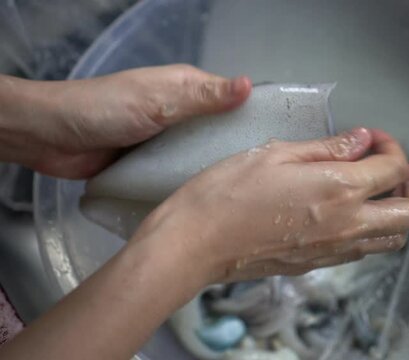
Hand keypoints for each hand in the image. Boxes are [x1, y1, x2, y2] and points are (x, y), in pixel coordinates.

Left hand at [0, 65, 250, 177]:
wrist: (52, 138)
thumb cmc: (106, 110)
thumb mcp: (158, 100)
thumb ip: (202, 96)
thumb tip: (248, 84)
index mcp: (186, 89)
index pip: (232, 101)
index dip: (254, 118)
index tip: (279, 143)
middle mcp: (181, 113)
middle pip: (219, 131)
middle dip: (238, 150)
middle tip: (265, 179)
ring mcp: (167, 140)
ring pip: (201, 154)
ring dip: (216, 169)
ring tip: (246, 194)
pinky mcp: (153, 164)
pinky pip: (180, 172)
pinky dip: (193, 182)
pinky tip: (213, 200)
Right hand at [133, 128, 408, 285]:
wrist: (196, 243)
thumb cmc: (227, 193)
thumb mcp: (276, 154)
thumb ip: (328, 148)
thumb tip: (362, 140)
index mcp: (340, 189)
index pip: (394, 168)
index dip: (393, 146)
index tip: (374, 138)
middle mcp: (348, 224)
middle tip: (405, 168)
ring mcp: (336, 249)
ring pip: (394, 238)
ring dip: (399, 211)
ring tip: (382, 190)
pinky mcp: (319, 264)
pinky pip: (364, 250)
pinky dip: (373, 230)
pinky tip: (351, 211)